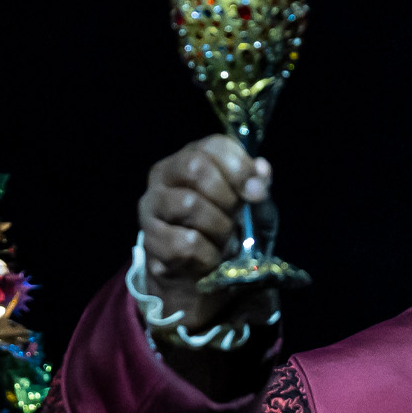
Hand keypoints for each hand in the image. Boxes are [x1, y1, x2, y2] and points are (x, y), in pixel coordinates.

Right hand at [138, 135, 273, 334]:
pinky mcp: (150, 240)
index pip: (212, 147)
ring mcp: (151, 208)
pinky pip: (184, 243)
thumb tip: (261, 172)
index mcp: (187, 158)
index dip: (239, 167)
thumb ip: (255, 181)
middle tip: (237, 216)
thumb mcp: (244, 199)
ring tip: (224, 238)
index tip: (258, 192)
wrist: (195, 266)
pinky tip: (211, 257)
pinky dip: (207, 255)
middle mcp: (163, 177)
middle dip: (226, 196)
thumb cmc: (220, 222)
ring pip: (189, 204)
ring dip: (218, 227)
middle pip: (195, 168)